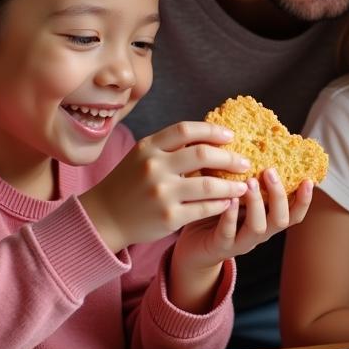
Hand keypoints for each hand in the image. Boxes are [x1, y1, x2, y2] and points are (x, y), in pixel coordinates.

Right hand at [79, 121, 250, 251]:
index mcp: (148, 148)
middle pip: (202, 154)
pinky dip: (221, 204)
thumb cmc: (129, 183)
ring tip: (243, 185)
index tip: (231, 136)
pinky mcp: (169, 217)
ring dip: (231, 184)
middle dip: (229, 157)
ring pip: (209, 185)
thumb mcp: (142, 156)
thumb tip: (210, 136)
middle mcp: (154, 168)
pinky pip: (204, 208)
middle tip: (244, 161)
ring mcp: (162, 193)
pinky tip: (229, 202)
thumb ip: (170, 146)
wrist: (104, 218)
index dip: (212, 131)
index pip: (186, 130)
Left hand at [168, 171, 313, 312]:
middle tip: (270, 172)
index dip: (304, 200)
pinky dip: (230, 216)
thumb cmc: (218, 215)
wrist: (194, 247)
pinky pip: (228, 233)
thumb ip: (250, 181)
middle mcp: (259, 233)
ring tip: (249, 182)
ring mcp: (241, 242)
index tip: (308, 180)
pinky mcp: (220, 246)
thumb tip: (257, 146)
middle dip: (279, 195)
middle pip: (281, 220)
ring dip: (256, 203)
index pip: (294, 214)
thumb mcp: (238, 197)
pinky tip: (229, 199)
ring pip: (258, 227)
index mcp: (267, 220)